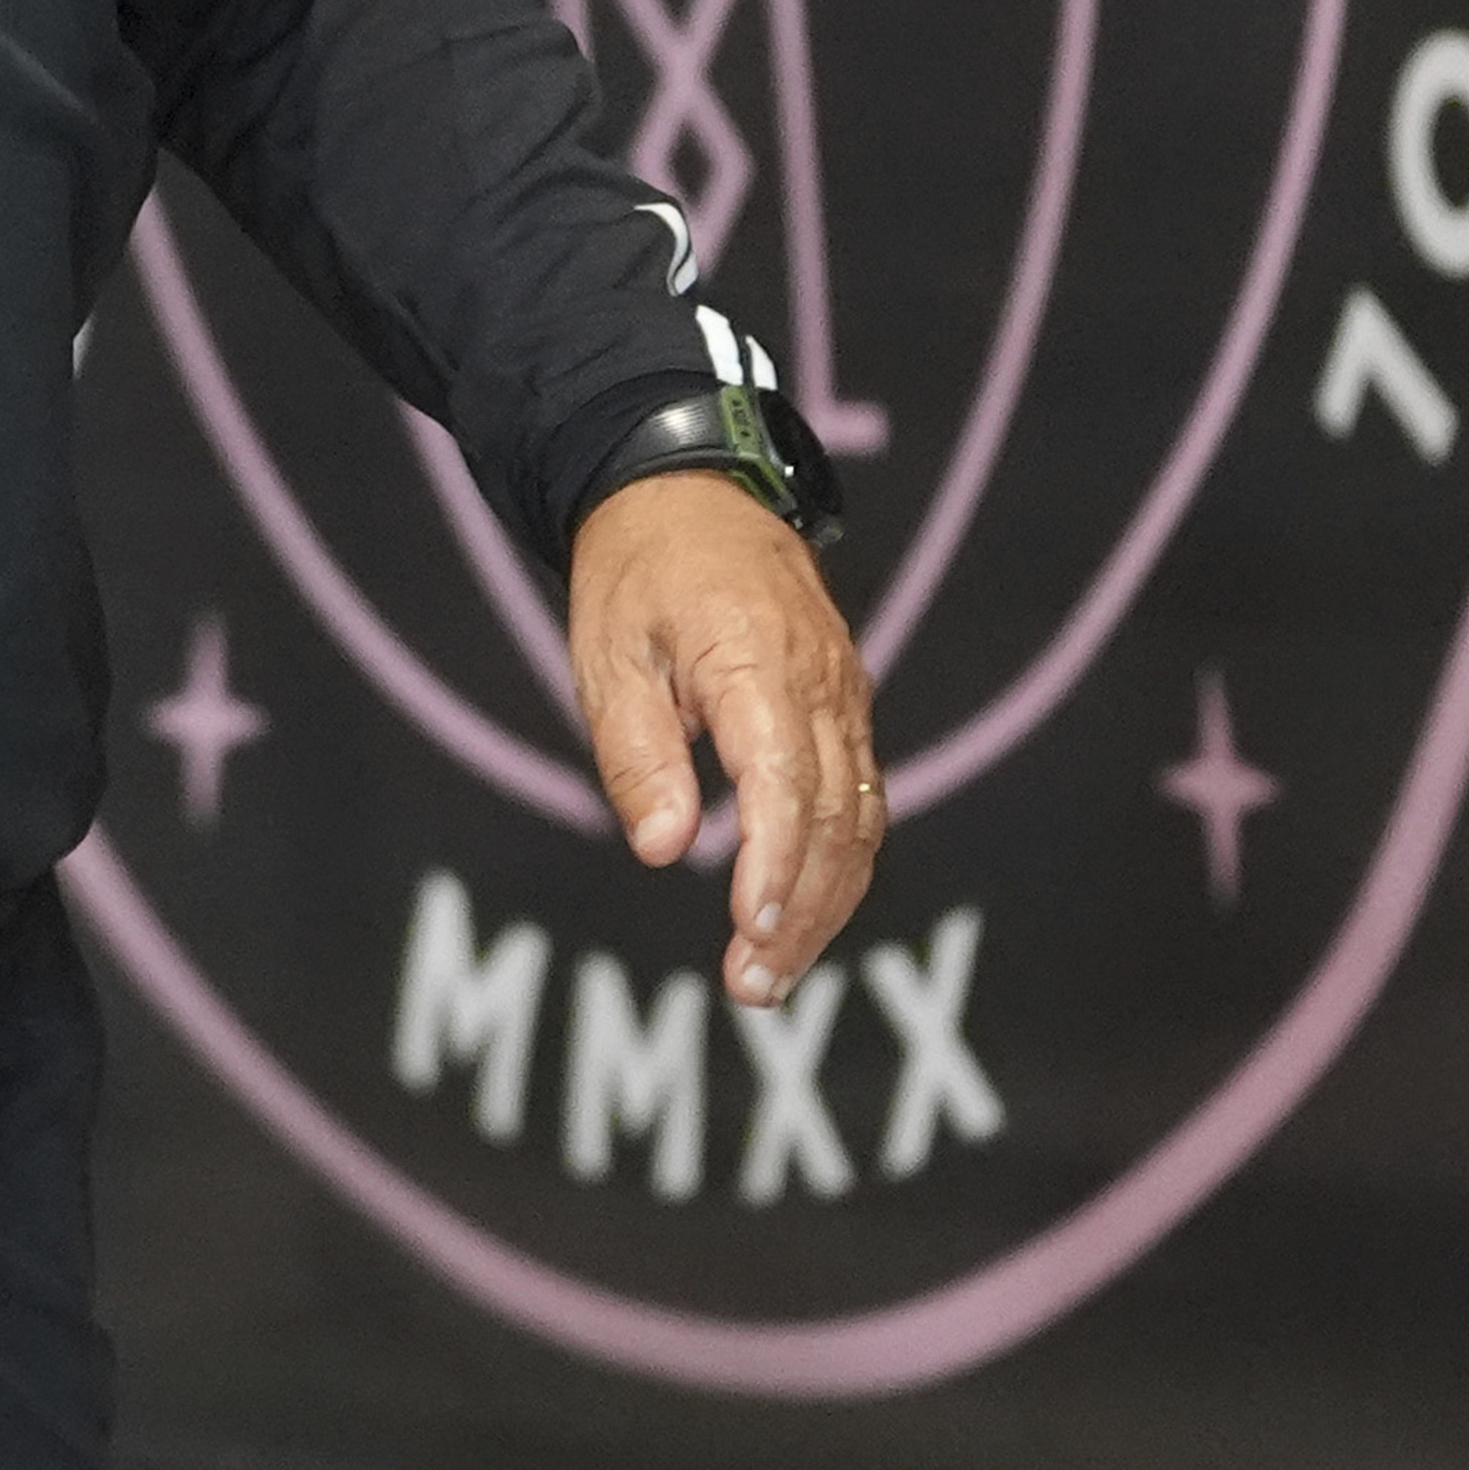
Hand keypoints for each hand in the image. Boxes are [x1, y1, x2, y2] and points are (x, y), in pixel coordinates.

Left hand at [566, 468, 879, 1008]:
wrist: (690, 485)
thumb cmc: (636, 570)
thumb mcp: (608, 653)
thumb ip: (639, 753)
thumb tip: (665, 849)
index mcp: (755, 658)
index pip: (784, 783)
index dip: (774, 868)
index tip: (749, 933)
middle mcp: (820, 678)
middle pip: (833, 816)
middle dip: (800, 911)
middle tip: (753, 985)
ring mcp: (843, 689)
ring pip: (859, 815)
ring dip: (825, 901)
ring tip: (773, 971)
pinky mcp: (846, 700)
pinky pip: (860, 791)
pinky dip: (839, 860)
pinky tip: (802, 910)